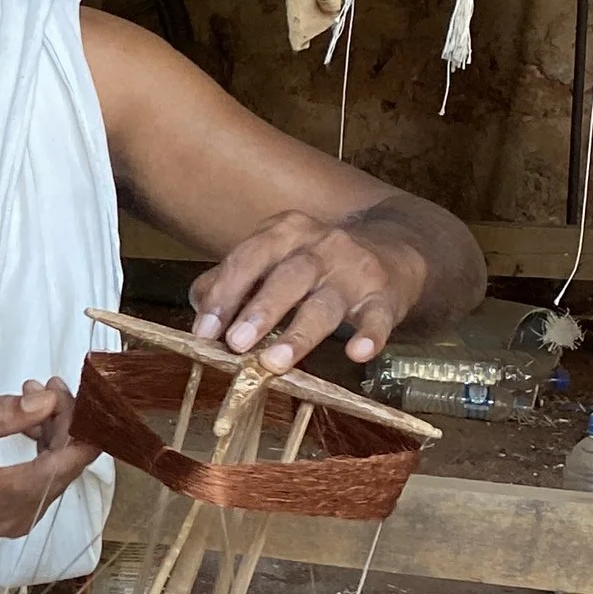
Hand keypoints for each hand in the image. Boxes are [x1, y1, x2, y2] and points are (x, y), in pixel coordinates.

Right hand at [0, 381, 96, 538]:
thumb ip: (2, 415)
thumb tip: (49, 402)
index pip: (54, 468)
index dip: (74, 430)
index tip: (71, 393)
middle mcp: (6, 518)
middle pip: (62, 471)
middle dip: (66, 425)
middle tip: (50, 385)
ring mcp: (14, 521)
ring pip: (60, 473)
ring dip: (58, 433)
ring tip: (36, 395)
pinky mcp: (17, 515)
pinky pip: (48, 479)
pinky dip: (50, 447)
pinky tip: (34, 421)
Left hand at [189, 207, 426, 368]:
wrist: (394, 248)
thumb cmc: (317, 262)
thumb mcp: (274, 257)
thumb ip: (233, 279)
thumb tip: (199, 305)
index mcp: (285, 232)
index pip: (248, 259)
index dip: (224, 295)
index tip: (204, 331)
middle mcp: (320, 246)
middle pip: (287, 277)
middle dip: (260, 310)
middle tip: (236, 344)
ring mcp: (355, 270)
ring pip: (325, 302)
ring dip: (299, 333)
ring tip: (276, 361)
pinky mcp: (385, 296)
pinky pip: (378, 317)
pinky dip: (370, 335)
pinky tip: (358, 353)